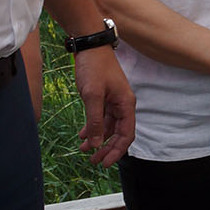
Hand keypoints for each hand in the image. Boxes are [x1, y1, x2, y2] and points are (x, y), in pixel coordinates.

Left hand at [73, 47, 135, 165]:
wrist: (90, 46)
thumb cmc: (94, 67)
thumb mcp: (93, 95)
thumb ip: (95, 121)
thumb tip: (97, 144)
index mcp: (126, 104)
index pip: (127, 134)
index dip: (117, 151)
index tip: (104, 163)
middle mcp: (122, 104)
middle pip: (118, 133)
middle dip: (107, 148)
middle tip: (93, 161)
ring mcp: (113, 101)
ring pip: (108, 127)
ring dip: (98, 139)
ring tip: (84, 150)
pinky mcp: (104, 97)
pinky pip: (101, 118)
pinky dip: (93, 127)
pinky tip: (82, 135)